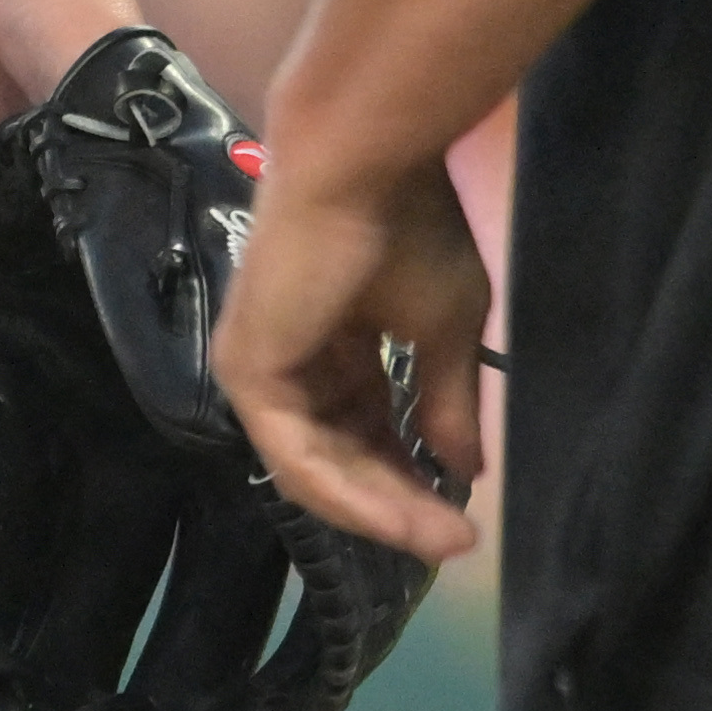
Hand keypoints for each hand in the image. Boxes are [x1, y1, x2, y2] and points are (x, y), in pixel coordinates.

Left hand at [218, 135, 492, 570]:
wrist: (364, 167)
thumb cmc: (408, 227)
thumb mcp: (445, 328)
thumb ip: (443, 403)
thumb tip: (465, 473)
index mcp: (331, 342)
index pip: (365, 429)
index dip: (412, 475)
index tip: (464, 517)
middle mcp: (288, 359)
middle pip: (341, 457)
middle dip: (400, 504)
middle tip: (456, 543)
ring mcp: (260, 368)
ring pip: (319, 468)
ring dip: (381, 510)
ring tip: (440, 541)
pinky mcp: (246, 374)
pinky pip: (298, 458)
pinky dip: (351, 494)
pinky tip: (401, 519)